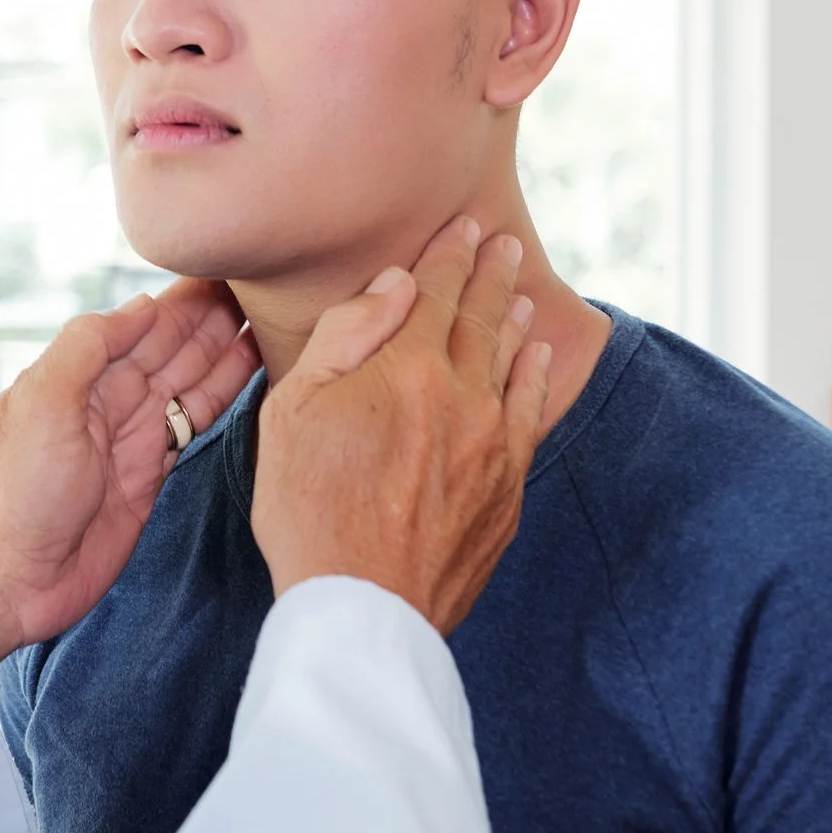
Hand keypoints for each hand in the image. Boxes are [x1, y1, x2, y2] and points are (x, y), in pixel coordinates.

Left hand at [0, 280, 261, 666]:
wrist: (11, 578)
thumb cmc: (17, 492)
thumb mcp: (43, 402)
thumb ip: (88, 347)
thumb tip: (141, 305)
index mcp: (79, 374)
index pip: (143, 324)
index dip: (185, 299)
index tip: (229, 266)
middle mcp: (109, 400)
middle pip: (173, 348)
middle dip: (216, 318)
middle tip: (269, 287)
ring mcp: (131, 438)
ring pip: (189, 382)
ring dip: (227, 352)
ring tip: (273, 321)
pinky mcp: (149, 475)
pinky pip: (191, 425)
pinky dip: (221, 399)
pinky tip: (249, 376)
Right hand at [250, 216, 550, 633]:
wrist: (363, 607)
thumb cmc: (309, 508)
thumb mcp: (294, 411)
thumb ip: (346, 336)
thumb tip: (396, 284)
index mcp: (408, 370)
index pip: (435, 294)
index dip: (450, 256)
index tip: (464, 225)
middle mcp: (463, 398)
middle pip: (482, 320)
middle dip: (491, 275)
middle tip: (504, 241)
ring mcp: (493, 446)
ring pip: (512, 364)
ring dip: (515, 320)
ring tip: (521, 291)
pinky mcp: (507, 491)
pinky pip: (530, 416)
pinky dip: (536, 379)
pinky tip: (537, 362)